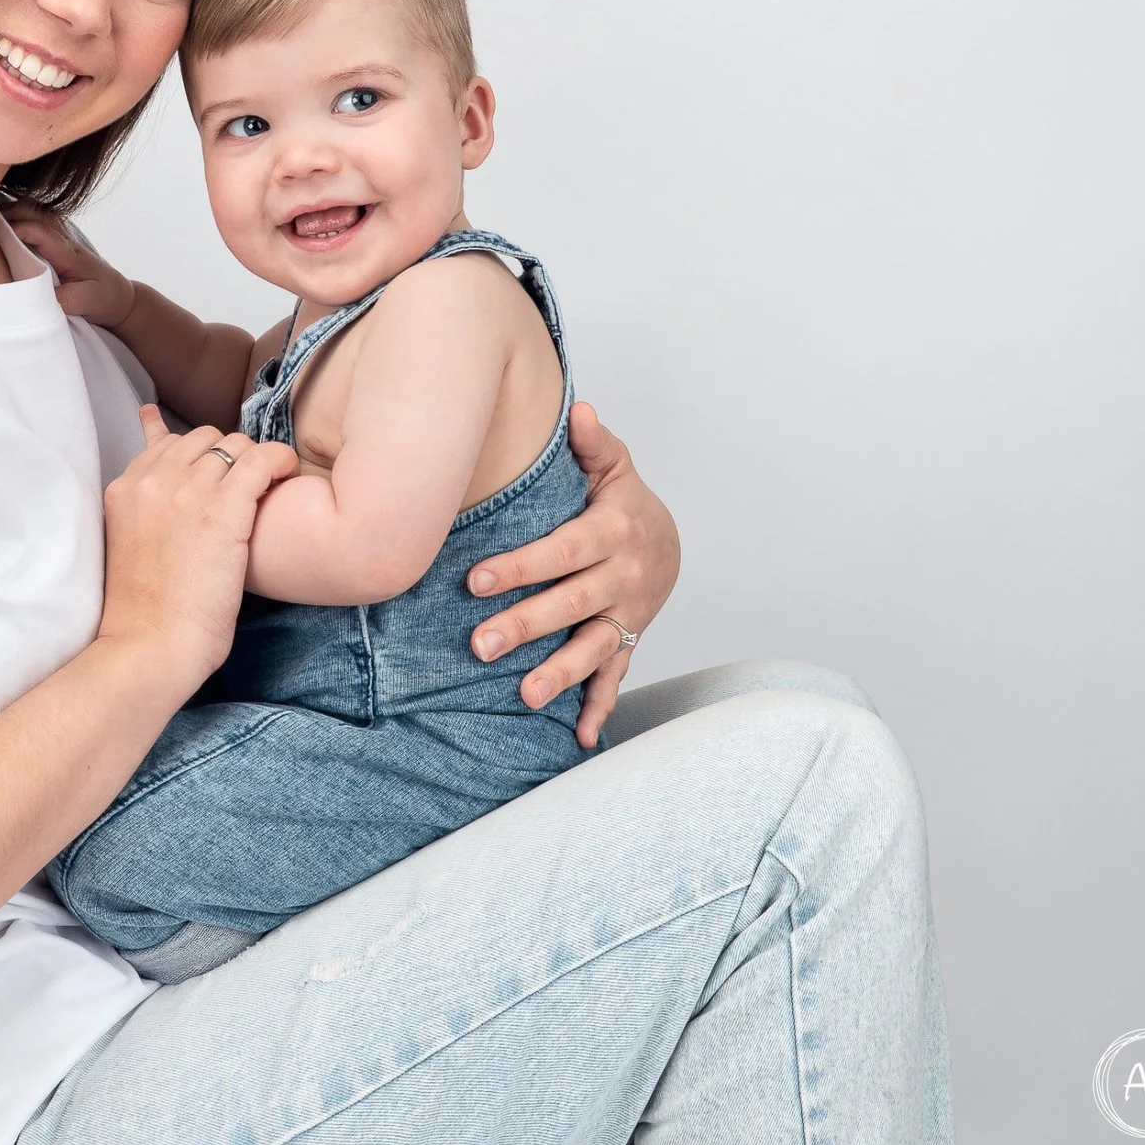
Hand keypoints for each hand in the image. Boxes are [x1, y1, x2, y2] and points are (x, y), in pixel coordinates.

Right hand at [4, 202, 136, 328]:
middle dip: (4, 213)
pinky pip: (34, 217)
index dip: (12, 229)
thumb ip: (58, 298)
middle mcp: (63, 236)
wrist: (119, 297)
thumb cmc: (101, 299)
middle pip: (31, 211)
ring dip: (8, 210)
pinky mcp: (57, 237)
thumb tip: (30, 295)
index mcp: (67, 251)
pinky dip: (16, 215)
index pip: (36, 230)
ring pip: (32, 209)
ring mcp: (61, 234)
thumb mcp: (83, 304)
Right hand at [99, 406, 297, 684]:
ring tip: (269, 491)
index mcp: (125, 488)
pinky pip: (262, 459)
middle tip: (245, 489)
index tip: (218, 481)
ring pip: (235, 445)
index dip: (200, 460)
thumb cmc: (145, 610)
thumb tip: (160, 483)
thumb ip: (145, 507)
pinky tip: (288, 477)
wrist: (150, 645)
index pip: (169, 443)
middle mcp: (153, 480)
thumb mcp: (130, 542)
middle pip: (204, 438)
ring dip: (256, 463)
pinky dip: (281, 462)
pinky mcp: (223, 508)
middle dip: (228, 458)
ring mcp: (188, 491)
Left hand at [465, 404, 680, 745]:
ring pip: (594, 647)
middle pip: (571, 604)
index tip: (474, 580)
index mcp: (614, 531)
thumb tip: (579, 409)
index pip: (562, 551)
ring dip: (561, 673)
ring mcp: (628, 615)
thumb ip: (594, 444)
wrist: (670, 543)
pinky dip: (599, 707)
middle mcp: (624, 577)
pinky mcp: (628, 641)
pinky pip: (615, 677)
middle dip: (526, 625)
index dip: (521, 565)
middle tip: (479, 645)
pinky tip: (577, 735)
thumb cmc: (623, 501)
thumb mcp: (614, 468)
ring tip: (525, 695)